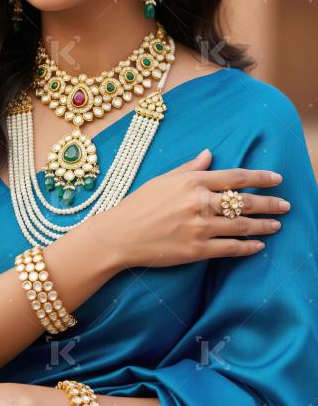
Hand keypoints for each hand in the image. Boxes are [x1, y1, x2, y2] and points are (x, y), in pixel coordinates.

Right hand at [95, 148, 290, 269]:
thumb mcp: (163, 179)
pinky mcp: (196, 250)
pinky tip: (259, 246)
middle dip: (269, 203)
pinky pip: (229, 248)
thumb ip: (189, 168)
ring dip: (263, 225)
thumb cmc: (138, 204)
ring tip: (278, 225)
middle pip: (244, 202)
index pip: (235, 177)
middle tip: (286, 205)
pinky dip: (247, 247)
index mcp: (191, 182)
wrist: (119, 234)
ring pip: (241, 226)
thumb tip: (209, 154)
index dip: (260, 178)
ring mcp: (198, 227)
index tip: (277, 179)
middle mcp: (198, 202)